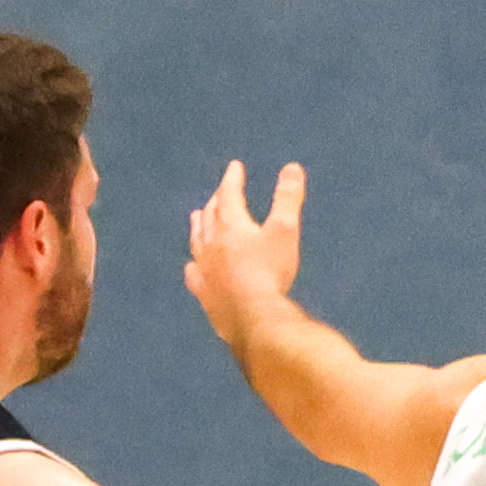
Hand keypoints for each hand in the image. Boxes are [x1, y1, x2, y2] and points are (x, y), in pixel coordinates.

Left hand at [185, 161, 306, 345]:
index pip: (229, 194)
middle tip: (219, 194)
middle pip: (210, 215)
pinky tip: (193, 266)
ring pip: (197, 241)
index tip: (234, 167)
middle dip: (216, 201)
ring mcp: (204, 269)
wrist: (253, 318)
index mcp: (231, 225)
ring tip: (197, 218)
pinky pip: (194, 275)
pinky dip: (194, 265)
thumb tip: (292, 167)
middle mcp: (211, 244)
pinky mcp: (204, 294)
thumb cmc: (271, 273)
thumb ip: (288, 198)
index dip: (232, 179)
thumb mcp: (285, 230)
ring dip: (199, 226)